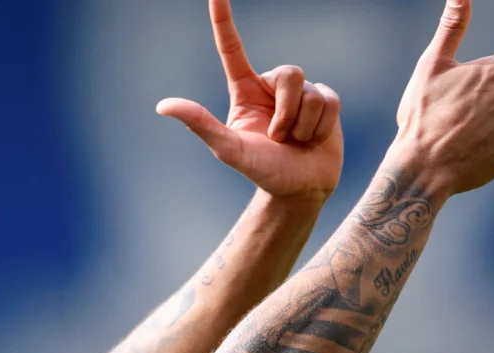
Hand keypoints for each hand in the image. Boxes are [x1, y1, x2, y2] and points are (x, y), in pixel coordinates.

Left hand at [156, 0, 343, 201]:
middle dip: (287, 111)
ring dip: (303, 125)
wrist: (300, 190)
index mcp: (244, 91)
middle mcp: (271, 87)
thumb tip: (163, 106)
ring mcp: (301, 93)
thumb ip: (200, 124)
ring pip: (310, 91)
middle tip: (279, 138)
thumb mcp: (228, 149)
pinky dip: (321, 128)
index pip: (232, 49)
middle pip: (288, 72)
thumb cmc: (262, 170)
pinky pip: (329, 102)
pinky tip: (314, 140)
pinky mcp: (326, 101)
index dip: (224, 20)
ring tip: (296, 142)